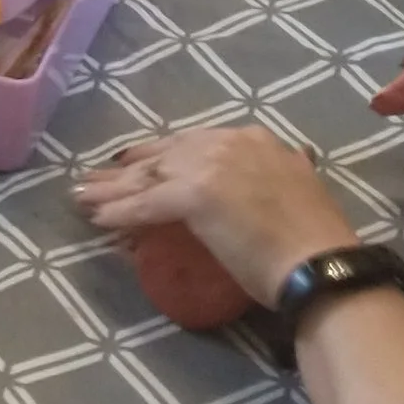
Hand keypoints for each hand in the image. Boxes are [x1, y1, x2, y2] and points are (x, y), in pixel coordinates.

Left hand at [77, 125, 361, 308]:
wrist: (320, 264)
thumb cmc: (314, 240)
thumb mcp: (299, 187)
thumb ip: (287, 170)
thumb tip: (294, 159)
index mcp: (254, 139)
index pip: (193, 143)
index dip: (161, 155)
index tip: (137, 163)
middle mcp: (228, 142)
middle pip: (164, 155)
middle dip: (128, 169)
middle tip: (98, 179)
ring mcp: (209, 166)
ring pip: (148, 177)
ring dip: (112, 190)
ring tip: (83, 197)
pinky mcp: (193, 195)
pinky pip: (145, 205)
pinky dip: (119, 212)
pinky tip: (98, 219)